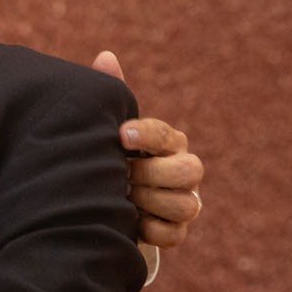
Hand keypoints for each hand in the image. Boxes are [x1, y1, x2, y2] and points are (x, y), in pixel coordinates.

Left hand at [93, 51, 205, 248]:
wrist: (102, 197)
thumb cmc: (109, 153)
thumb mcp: (106, 126)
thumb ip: (110, 93)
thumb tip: (105, 56)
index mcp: (168, 142)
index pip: (168, 135)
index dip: (147, 134)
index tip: (120, 134)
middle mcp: (183, 170)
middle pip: (189, 171)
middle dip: (152, 173)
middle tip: (123, 173)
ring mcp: (183, 202)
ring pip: (186, 205)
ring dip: (150, 201)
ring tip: (123, 195)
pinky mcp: (175, 232)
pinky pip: (174, 235)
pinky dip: (150, 229)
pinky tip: (128, 219)